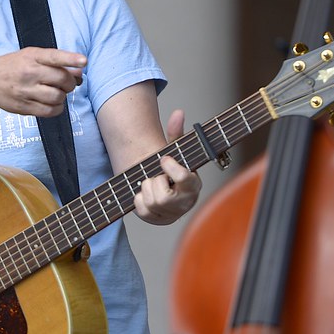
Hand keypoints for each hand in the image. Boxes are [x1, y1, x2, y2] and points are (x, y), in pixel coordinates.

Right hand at [0, 47, 84, 116]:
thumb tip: (78, 71)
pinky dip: (57, 108)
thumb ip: (54, 62)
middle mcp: (29, 73)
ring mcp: (26, 91)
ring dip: (63, 96)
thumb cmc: (12, 67)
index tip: (83, 61)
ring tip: (57, 92)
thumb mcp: (30, 57)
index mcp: (32, 57)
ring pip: (58, 97)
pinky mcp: (24, 107)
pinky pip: (50, 111)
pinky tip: (53, 103)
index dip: (71, 59)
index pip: (54, 57)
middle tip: (67, 83)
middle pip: (62, 79)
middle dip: (71, 83)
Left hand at [133, 109, 201, 224]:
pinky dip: (139, 200)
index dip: (171, 168)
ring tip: (153, 183)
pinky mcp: (157, 220)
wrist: (168, 190)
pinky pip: (141, 211)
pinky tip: (145, 193)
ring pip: (151, 203)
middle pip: (163, 197)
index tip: (163, 159)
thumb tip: (178, 113)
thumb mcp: (177, 151)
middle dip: (154, 182)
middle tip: (157, 176)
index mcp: (194, 185)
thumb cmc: (173, 168)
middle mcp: (185, 203)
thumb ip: (177, 134)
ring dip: (146, 189)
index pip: (184, 179)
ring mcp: (171, 214)